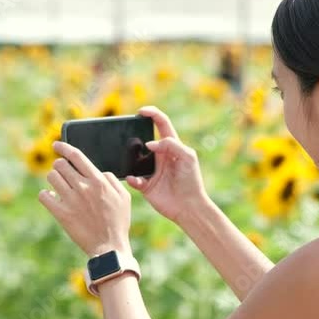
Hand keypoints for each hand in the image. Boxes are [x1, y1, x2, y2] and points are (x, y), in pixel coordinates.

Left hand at [39, 141, 132, 257]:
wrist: (109, 247)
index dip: (63, 147)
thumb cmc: (118, 222)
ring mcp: (71, 200)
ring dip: (54, 179)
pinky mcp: (62, 214)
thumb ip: (112, 180)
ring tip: (59, 187)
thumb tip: (99, 172)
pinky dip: (46, 195)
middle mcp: (83, 187)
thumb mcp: (123, 198)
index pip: (76, 156)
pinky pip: (44, 196)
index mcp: (98, 181)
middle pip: (60, 165)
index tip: (56, 144)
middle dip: (60, 166)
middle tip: (63, 173)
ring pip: (51, 177)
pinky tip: (52, 198)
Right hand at [127, 106, 209, 222]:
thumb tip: (150, 144)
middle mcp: (159, 156)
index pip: (161, 124)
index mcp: (171, 146)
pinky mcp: (145, 185)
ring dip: (128, 158)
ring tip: (127, 158)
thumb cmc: (191, 180)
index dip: (152, 114)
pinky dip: (132, 178)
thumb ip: (171, 145)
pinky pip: (133, 178)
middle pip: (143, 139)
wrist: (189, 207)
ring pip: (134, 159)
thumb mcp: (187, 157)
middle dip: (133, 135)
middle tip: (127, 135)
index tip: (141, 111)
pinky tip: (135, 179)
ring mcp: (151, 170)